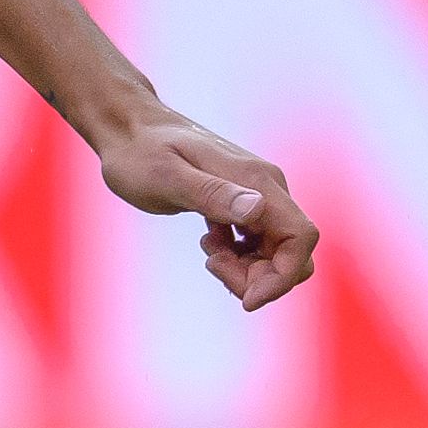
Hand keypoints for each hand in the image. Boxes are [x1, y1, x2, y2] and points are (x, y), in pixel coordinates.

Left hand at [94, 110, 318, 311]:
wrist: (127, 128)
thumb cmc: (139, 152)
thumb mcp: (165, 177)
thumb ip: (211, 193)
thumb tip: (257, 209)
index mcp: (256, 180)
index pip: (301, 237)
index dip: (284, 276)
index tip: (247, 299)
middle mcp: (265, 186)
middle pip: (292, 251)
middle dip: (261, 277)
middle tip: (212, 266)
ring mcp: (255, 194)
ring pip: (275, 250)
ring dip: (247, 268)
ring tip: (207, 251)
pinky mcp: (240, 202)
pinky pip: (258, 242)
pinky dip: (239, 256)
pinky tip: (209, 243)